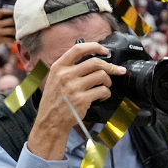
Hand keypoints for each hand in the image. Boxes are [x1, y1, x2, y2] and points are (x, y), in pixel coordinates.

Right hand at [0, 9, 14, 62]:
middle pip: (11, 20)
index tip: (15, 14)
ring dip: (16, 33)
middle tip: (20, 27)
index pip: (1, 11)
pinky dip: (13, 41)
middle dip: (17, 24)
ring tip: (16, 35)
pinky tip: (12, 42)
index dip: (10, 12)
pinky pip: (10, 39)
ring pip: (12, 30)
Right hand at [26, 42, 125, 159]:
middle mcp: (65, 75)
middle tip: (117, 70)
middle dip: (110, 66)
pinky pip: (103, 91)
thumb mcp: (55, 79)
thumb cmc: (56, 99)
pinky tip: (102, 97)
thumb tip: (93, 60)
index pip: (78, 49)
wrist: (50, 120)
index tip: (105, 50)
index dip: (94, 47)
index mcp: (58, 67)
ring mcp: (73, 87)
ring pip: (102, 76)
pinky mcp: (82, 99)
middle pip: (95, 62)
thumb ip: (70, 68)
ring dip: (108, 81)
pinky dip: (106, 94)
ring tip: (105, 86)